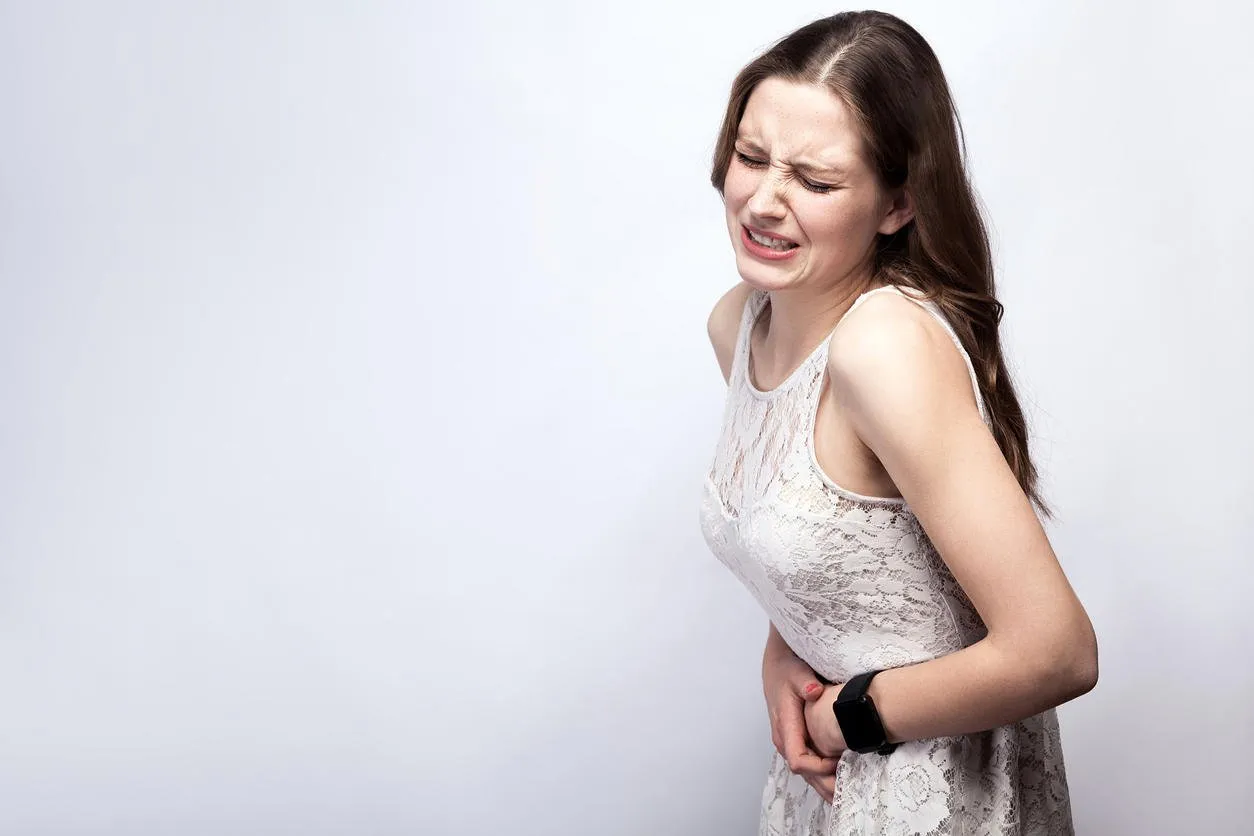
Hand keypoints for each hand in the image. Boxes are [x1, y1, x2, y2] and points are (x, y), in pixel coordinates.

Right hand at [762, 645, 840, 802]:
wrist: (777, 666)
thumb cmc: (788, 670)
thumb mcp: (797, 672)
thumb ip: (805, 683)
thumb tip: (814, 692)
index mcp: (785, 725)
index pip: (798, 759)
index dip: (818, 767)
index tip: (838, 761)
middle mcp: (785, 739)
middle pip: (804, 773)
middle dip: (825, 784)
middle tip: (851, 789)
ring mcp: (789, 742)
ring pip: (805, 773)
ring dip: (825, 784)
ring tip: (848, 792)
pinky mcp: (795, 741)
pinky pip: (807, 764)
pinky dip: (822, 775)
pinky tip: (840, 779)